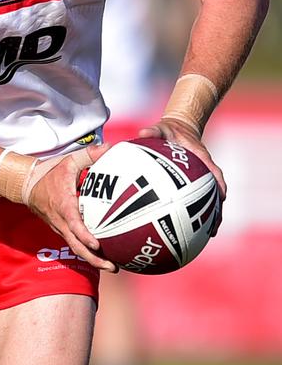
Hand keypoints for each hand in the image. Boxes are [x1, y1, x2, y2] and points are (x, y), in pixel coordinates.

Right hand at [27, 143, 117, 270]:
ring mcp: (60, 227)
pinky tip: (102, 255)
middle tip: (113, 267)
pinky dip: (86, 251)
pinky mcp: (61, 229)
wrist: (26, 184)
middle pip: (76, 246)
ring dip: (92, 260)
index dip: (85, 236)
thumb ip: (90, 155)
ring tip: (112, 266)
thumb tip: (111, 147)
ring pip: (75, 248)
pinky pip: (74, 243)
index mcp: (63, 206)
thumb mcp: (68, 161)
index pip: (74, 225)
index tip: (97, 245)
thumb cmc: (49, 172)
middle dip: (94, 259)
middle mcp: (61, 221)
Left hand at [139, 118, 224, 234]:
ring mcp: (199, 179)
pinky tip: (187, 229)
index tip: (222, 197)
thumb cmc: (169, 130)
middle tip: (214, 228)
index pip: (214, 172)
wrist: (178, 129)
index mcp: (201, 158)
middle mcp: (204, 171)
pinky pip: (193, 200)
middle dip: (217, 210)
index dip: (218, 185)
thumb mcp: (162, 128)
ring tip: (209, 235)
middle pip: (216, 194)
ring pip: (208, 201)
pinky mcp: (192, 185)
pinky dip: (192, 213)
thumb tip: (143, 132)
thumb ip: (154, 131)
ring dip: (209, 217)